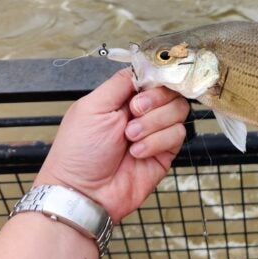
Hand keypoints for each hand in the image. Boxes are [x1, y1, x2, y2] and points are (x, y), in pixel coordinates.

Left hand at [34, 68, 188, 221]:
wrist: (84, 192)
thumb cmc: (79, 152)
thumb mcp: (92, 107)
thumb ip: (120, 83)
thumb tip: (143, 66)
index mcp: (122, 97)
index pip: (153, 76)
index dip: (154, 80)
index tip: (141, 92)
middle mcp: (142, 112)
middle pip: (170, 91)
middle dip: (154, 102)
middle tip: (133, 114)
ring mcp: (155, 131)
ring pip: (178, 111)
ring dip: (153, 124)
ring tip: (131, 138)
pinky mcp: (165, 152)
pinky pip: (177, 135)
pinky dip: (157, 142)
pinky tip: (137, 153)